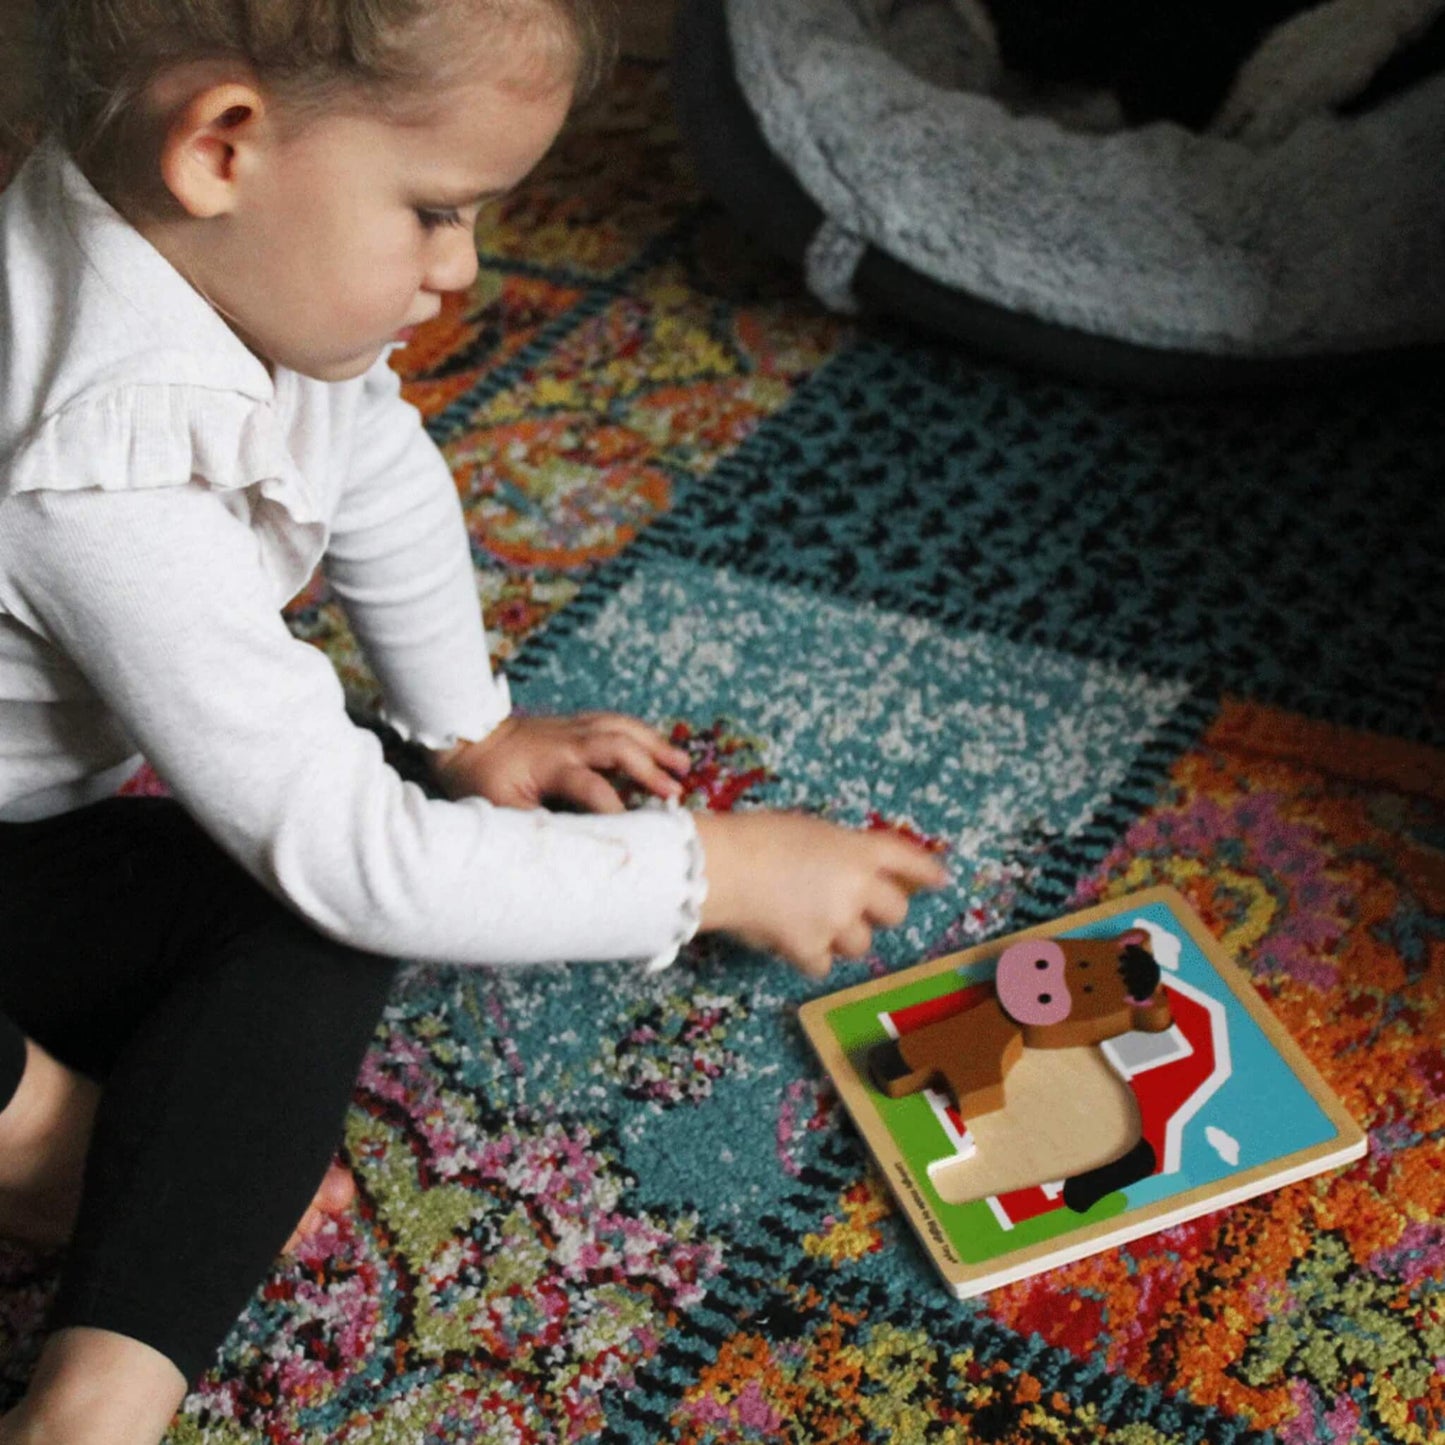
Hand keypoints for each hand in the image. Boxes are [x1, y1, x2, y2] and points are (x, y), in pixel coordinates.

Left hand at [428, 712, 688, 812]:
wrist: (463, 737)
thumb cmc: (482, 780)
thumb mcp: (502, 812)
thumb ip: (537, 828)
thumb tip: (568, 852)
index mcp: (551, 765)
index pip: (593, 789)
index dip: (615, 811)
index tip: (634, 834)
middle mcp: (568, 741)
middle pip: (618, 746)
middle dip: (650, 768)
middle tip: (675, 792)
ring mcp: (572, 727)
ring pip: (622, 727)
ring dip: (654, 744)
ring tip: (682, 763)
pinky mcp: (573, 722)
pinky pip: (613, 721)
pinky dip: (639, 732)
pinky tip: (656, 745)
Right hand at [694, 811, 948, 979]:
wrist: (724, 867)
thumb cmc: (755, 836)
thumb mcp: (807, 830)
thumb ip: (835, 852)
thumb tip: (840, 875)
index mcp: (858, 849)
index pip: (907, 859)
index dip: (926, 870)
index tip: (942, 880)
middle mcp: (858, 886)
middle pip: (895, 911)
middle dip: (880, 913)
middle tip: (855, 910)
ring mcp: (837, 921)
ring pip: (860, 944)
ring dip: (842, 937)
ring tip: (809, 923)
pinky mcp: (811, 950)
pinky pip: (823, 965)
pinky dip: (809, 957)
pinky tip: (788, 941)